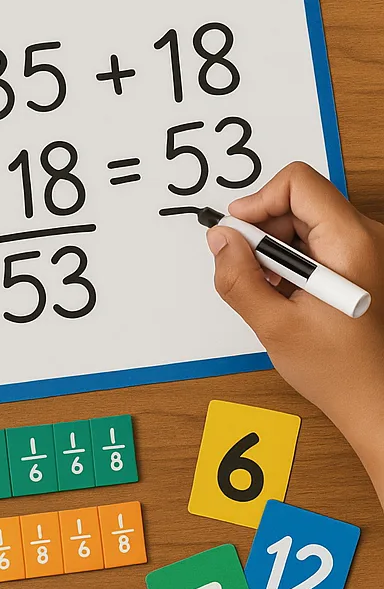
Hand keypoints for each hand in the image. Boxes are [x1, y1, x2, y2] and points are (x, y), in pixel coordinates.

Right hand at [207, 162, 383, 501]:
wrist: (379, 404)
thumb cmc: (343, 372)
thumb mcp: (275, 326)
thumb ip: (238, 278)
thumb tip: (220, 240)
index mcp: (352, 244)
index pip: (298, 183)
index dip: (258, 201)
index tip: (237, 233)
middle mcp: (366, 239)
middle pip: (298, 202)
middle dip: (262, 231)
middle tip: (247, 270)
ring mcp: (366, 251)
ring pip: (303, 223)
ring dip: (274, 250)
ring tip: (270, 290)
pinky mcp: (360, 265)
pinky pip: (315, 243)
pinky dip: (291, 262)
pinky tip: (286, 295)